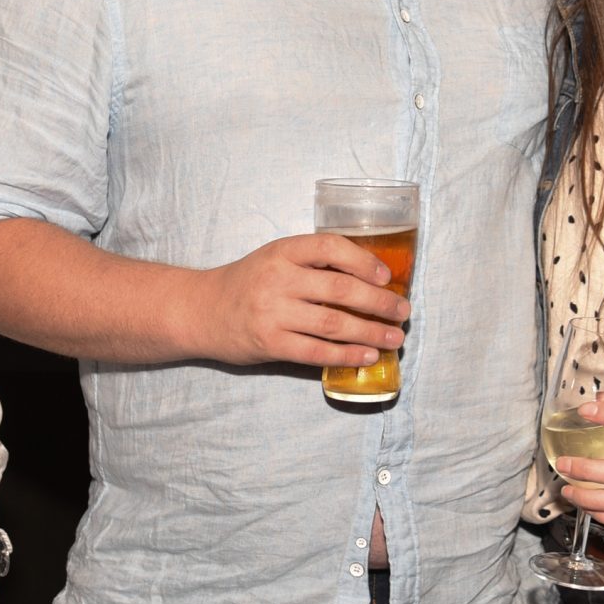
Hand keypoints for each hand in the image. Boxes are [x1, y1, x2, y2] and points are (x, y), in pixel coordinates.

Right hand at [176, 234, 410, 368]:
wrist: (201, 310)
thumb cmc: (247, 283)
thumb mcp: (275, 259)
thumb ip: (312, 264)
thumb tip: (368, 279)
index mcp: (282, 251)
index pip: (330, 247)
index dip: (363, 261)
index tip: (386, 276)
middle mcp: (278, 279)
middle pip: (339, 290)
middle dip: (379, 302)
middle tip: (402, 311)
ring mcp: (272, 313)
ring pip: (333, 324)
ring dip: (370, 333)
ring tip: (393, 338)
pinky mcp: (270, 344)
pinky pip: (316, 352)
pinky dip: (346, 355)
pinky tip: (367, 356)